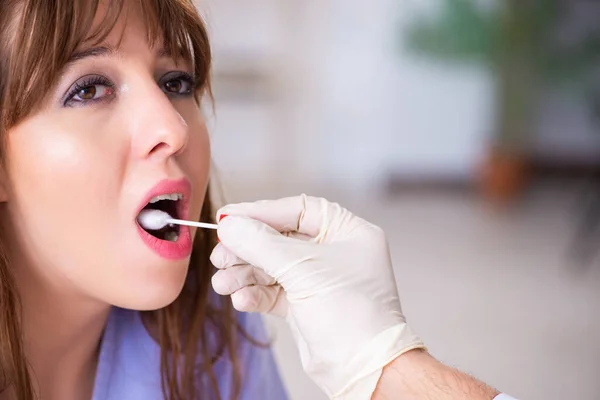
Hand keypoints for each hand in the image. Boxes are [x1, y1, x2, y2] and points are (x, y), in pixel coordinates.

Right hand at [210, 195, 424, 398]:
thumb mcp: (303, 270)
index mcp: (347, 232)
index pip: (297, 210)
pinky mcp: (305, 304)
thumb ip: (262, 244)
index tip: (228, 217)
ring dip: (245, 273)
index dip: (261, 212)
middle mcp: (334, 252)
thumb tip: (230, 225)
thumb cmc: (352, 314)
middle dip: (248, 248)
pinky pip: (273, 291)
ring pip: (272, 266)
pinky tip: (241, 299)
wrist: (362, 369)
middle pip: (279, 238)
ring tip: (223, 283)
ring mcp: (319, 278)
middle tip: (220, 255)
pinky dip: (255, 294)